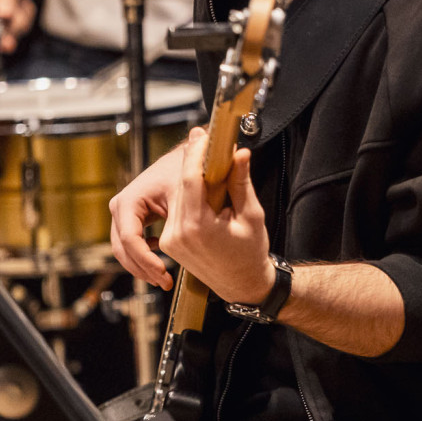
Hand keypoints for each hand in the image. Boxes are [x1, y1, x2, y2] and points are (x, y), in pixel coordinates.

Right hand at [0, 0, 35, 53]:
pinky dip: (28, 13)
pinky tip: (25, 2)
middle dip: (13, 30)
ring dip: (24, 17)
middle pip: (1, 32)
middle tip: (12, 39)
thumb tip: (4, 15)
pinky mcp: (10, 17)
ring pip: (16, 28)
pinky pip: (24, 22)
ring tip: (23, 0)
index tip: (5, 45)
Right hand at [109, 143, 184, 288]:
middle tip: (165, 283)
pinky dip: (143, 257)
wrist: (188, 157)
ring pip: (124, 250)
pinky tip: (161, 262)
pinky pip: (131, 244)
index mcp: (129, 201)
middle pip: (123, 249)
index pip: (130, 239)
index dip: (145, 260)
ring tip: (164, 280)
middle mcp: (120, 207)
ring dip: (142, 267)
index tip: (164, 274)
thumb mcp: (186, 194)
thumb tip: (185, 239)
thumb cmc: (189, 171)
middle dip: (142, 269)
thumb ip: (181, 217)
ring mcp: (123, 214)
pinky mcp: (131, 219)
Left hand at [156, 127, 273, 304]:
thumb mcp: (251, 216)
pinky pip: (178, 209)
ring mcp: (171, 240)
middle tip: (207, 140)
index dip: (196, 154)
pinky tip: (204, 186)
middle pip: (183, 185)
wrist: (242, 285)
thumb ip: (240, 183)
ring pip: (179, 196)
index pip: (191, 180)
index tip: (203, 136)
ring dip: (193, 177)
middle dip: (195, 161)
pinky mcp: (170, 242)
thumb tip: (239, 154)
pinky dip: (190, 194)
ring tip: (210, 162)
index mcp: (197, 228)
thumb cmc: (250, 254)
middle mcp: (178, 234)